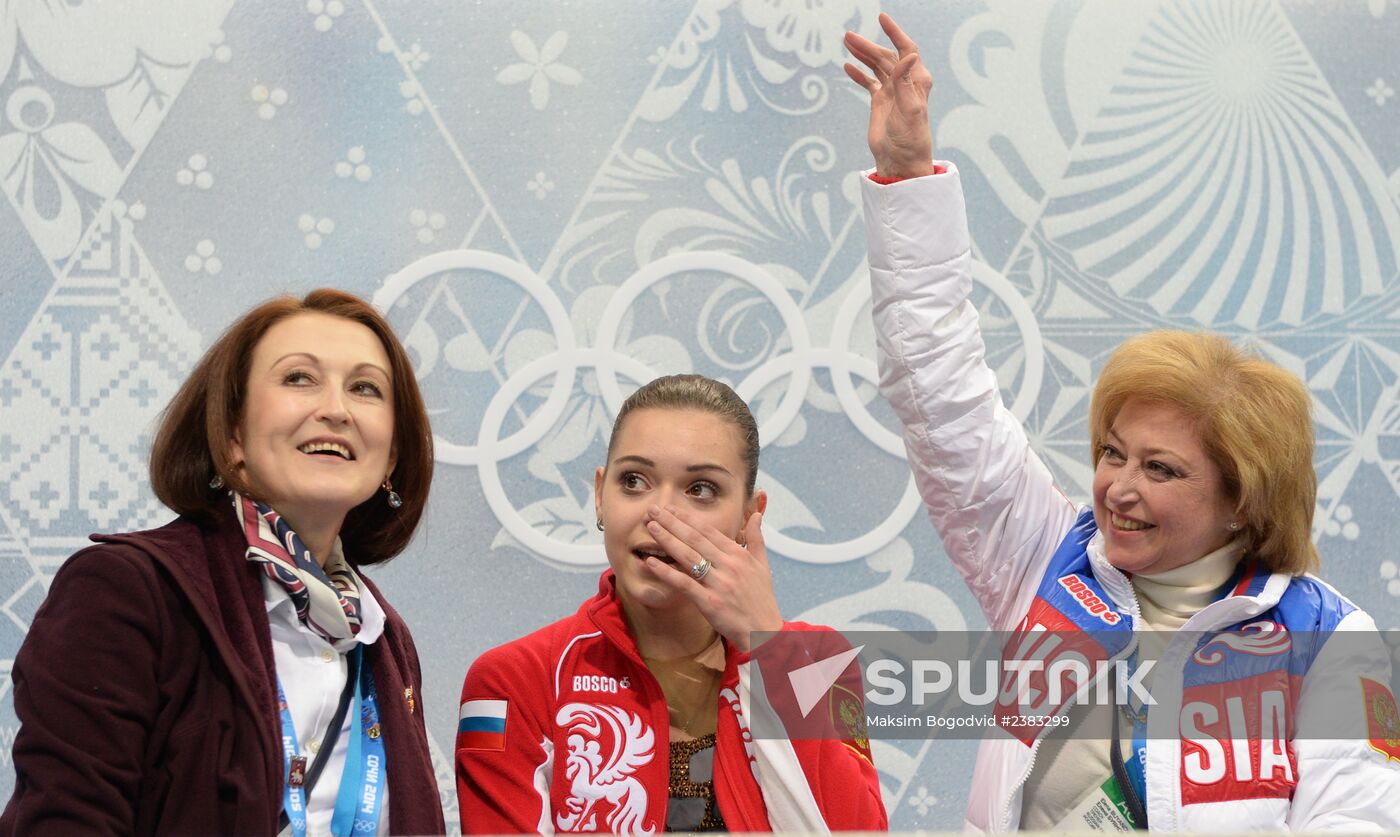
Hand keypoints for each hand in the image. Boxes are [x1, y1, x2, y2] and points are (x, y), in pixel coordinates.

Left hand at [640, 506, 781, 653]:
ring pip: (688, 557)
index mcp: (738, 555)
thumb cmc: (761, 599)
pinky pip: (684, 584)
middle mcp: (728, 566)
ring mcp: (718, 584)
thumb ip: (757, 538)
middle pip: (695, 539)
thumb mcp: (763, 565)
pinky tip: (651, 562)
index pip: (708, 531)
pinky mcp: (709, 602)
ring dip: (667, 540)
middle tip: (653, 510)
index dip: (688, 518)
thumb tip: (757, 514)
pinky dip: (667, 572)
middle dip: (672, 522)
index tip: (671, 508)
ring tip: (651, 527)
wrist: (764, 632)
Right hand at [844, 12, 935, 178]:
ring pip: (876, 66)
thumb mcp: (910, 109)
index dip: (895, 32)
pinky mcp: (880, 102)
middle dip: (868, 45)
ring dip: (862, 54)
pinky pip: (869, 82)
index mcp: (917, 80)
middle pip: (885, 56)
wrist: (900, 160)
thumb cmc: (910, 138)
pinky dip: (859, 73)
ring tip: (845, 42)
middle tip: (848, 36)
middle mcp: (905, 82)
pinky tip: (847, 66)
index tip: (882, 18)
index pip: (906, 49)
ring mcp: (891, 91)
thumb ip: (906, 82)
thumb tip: (909, 55)